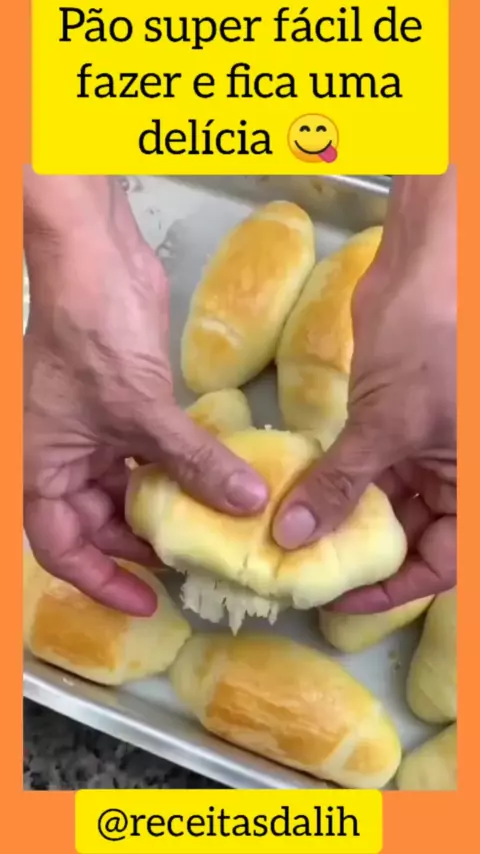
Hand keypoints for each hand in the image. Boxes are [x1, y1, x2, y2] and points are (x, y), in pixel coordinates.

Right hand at [24, 177, 267, 614]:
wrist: (93, 259)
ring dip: (166, 508)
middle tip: (193, 565)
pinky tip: (214, 484)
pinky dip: (178, 470)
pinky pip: (151, 454)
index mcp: (43, 468)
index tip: (146, 602)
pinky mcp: (128, 406)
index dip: (100, 581)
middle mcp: (64, 456)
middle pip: (97, 522)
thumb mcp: (141, 412)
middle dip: (141, 546)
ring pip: (128, 489)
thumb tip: (246, 504)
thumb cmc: (90, 336)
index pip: (61, 546)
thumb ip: (192, 462)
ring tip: (211, 533)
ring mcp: (95, 431)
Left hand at [273, 174, 456, 612]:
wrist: (428, 268)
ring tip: (285, 540)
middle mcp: (451, 476)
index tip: (336, 599)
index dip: (391, 589)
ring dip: (335, 519)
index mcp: (471, 488)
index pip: (439, 563)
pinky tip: (294, 497)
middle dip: (355, 554)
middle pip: (406, 537)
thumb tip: (293, 538)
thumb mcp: (389, 425)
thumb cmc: (435, 344)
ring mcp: (421, 451)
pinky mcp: (390, 424)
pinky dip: (332, 483)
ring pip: (379, 505)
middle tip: (298, 571)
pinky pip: (363, 469)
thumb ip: (343, 485)